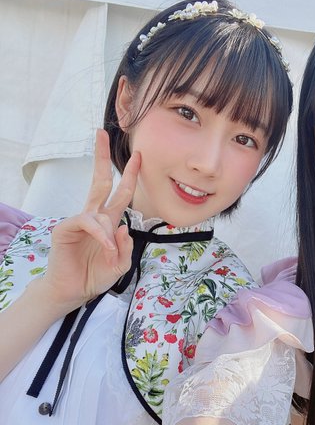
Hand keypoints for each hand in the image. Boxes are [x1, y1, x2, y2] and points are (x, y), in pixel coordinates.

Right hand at [41, 129, 139, 311]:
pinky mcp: (65, 228)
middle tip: (102, 134)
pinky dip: (101, 236)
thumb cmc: (95, 276)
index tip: (138, 156)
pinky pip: (88, 223)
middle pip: (99, 181)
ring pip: (99, 211)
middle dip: (102, 157)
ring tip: (111, 254)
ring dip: (109, 233)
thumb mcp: (120, 265)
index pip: (120, 193)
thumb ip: (126, 248)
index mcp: (108, 222)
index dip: (130, 176)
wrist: (72, 291)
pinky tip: (106, 248)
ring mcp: (79, 221)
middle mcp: (94, 217)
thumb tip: (123, 227)